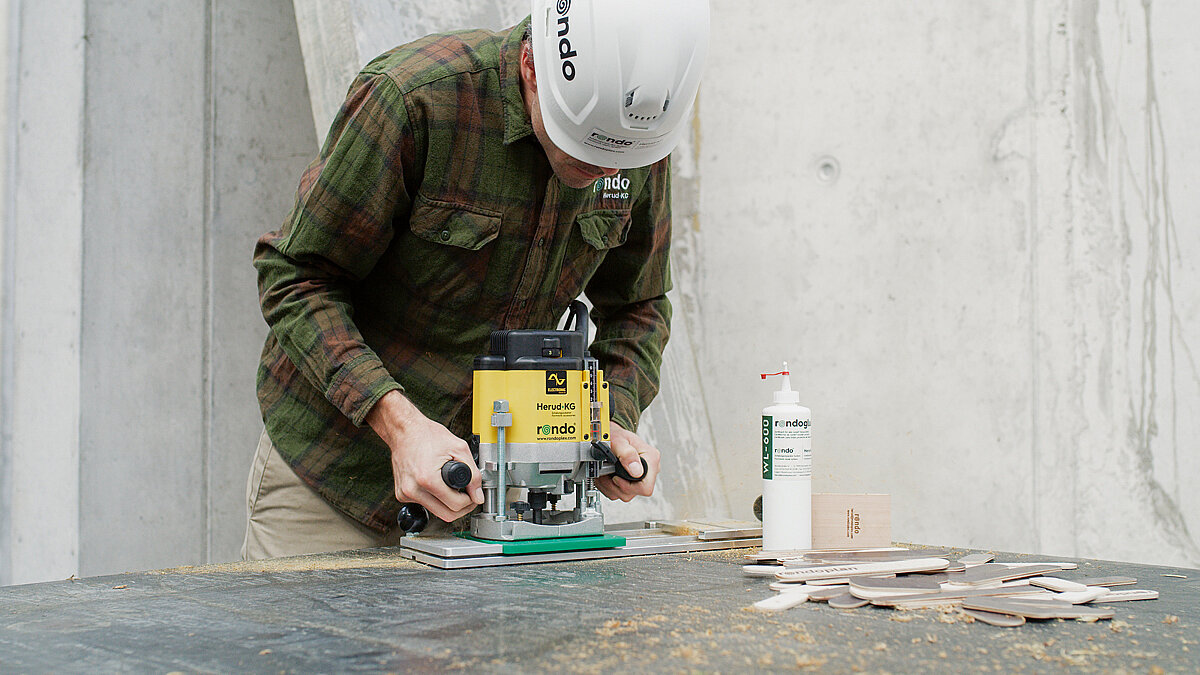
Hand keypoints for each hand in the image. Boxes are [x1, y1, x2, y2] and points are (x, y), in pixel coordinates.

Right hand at [366, 390, 483, 522]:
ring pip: (436, 512)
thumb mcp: (459, 448)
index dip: (470, 501)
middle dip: (462, 507)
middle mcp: (413, 490)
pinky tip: (438, 485)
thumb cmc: (428, 435)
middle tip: (468, 495)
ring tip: (453, 488)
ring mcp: (405, 494)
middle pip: (446, 515)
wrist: (404, 430)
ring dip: (448, 504)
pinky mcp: (402, 495)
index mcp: (427, 479)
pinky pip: (425, 505)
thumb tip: (478, 495)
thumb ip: (473, 474)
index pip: (456, 506)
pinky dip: (435, 499)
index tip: (473, 494)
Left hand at [596, 423, 659, 501]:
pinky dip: (609, 487)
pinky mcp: (632, 482)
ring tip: (605, 473)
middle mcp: (648, 470)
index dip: (629, 486)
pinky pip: (619, 493)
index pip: (646, 487)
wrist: (612, 435)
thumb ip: (627, 453)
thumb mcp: (618, 440)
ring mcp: (640, 478)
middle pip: (635, 492)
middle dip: (616, 485)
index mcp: (651, 459)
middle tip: (606, 472)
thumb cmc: (616, 435)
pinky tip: (606, 476)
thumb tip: (636, 470)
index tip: (616, 476)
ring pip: (625, 495)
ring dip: (610, 486)